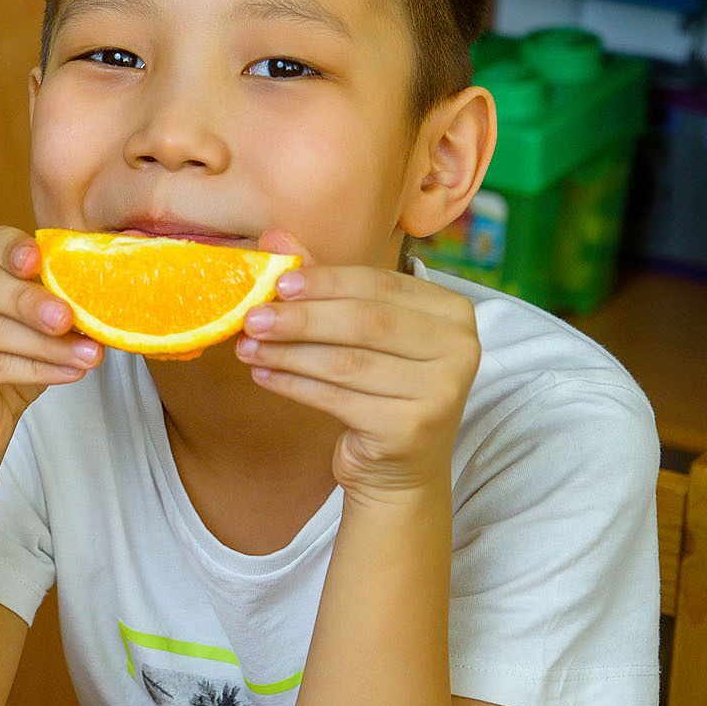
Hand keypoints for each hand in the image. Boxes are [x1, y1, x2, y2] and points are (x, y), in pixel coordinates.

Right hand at [0, 227, 100, 465]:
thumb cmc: (2, 355)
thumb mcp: (28, 317)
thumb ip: (46, 298)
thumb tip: (90, 296)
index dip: (13, 250)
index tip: (37, 261)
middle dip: (32, 303)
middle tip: (69, 318)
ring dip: (47, 345)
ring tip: (87, 355)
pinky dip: (36, 369)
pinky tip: (67, 372)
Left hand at [235, 231, 478, 500]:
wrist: (399, 468)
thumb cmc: (379, 387)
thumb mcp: (361, 332)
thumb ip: (325, 285)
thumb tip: (276, 237)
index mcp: (454, 312)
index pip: (381, 285)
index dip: (326, 281)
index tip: (277, 282)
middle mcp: (460, 349)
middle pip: (366, 323)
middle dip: (302, 318)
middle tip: (252, 317)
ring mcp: (440, 391)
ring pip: (347, 362)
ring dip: (288, 353)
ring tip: (246, 348)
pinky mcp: (411, 428)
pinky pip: (338, 398)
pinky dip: (294, 385)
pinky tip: (264, 375)